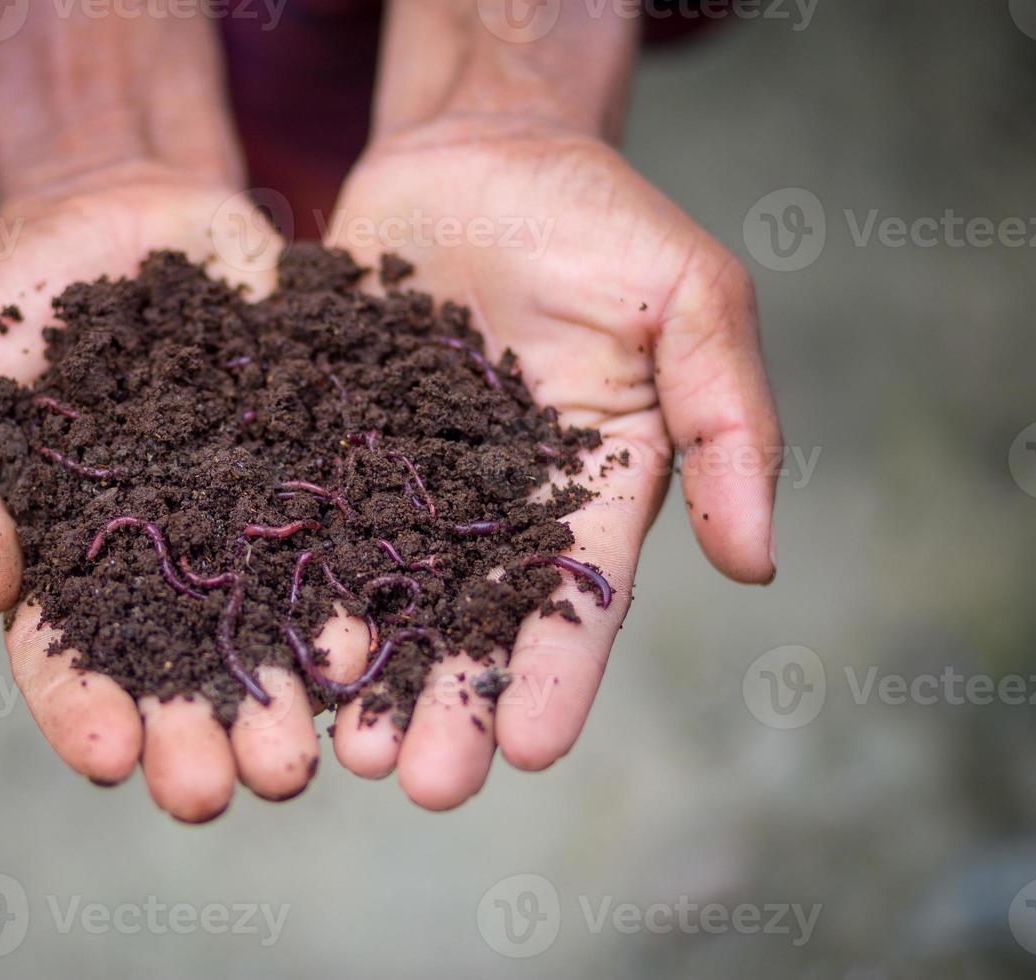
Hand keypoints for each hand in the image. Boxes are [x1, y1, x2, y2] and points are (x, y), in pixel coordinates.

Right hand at [0, 170, 340, 820]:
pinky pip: (339, 530)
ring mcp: (244, 518)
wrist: (119, 212)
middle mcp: (166, 566)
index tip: (114, 760)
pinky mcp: (312, 464)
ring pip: (271, 621)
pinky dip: (354, 584)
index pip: (68, 660)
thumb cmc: (8, 306)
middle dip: (206, 731)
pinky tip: (370, 637)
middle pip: (183, 667)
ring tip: (310, 751)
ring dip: (289, 691)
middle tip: (233, 788)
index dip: (86, 712)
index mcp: (69, 567)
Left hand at [321, 122, 780, 808]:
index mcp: (590, 488)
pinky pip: (312, 522)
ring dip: (370, 674)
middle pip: (474, 622)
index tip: (527, 750)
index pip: (578, 598)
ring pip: (387, 595)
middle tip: (420, 783)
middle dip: (451, 704)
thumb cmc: (600, 217)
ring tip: (344, 750)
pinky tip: (277, 646)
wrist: (479, 150)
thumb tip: (758, 563)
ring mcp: (410, 481)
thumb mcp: (692, 298)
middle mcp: (497, 505)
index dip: (554, 674)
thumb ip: (729, 424)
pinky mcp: (336, 445)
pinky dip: (297, 585)